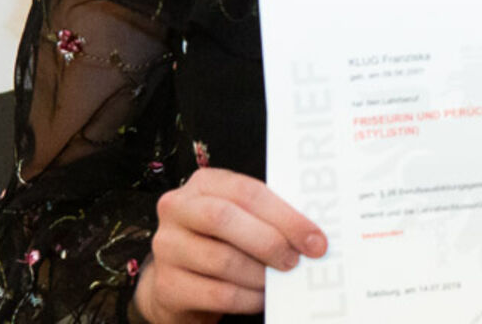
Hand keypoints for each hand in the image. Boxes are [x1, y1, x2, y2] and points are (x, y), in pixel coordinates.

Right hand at [131, 167, 326, 323]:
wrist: (179, 280)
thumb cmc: (220, 241)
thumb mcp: (240, 217)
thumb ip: (265, 216)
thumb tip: (311, 235)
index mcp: (203, 183)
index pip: (247, 191)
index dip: (285, 216)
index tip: (314, 239)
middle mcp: (177, 209)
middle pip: (225, 219)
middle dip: (269, 241)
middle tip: (296, 260)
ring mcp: (167, 247)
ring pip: (222, 260)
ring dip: (260, 274)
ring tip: (279, 280)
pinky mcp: (167, 285)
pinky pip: (217, 294)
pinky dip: (247, 298)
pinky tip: (260, 297)